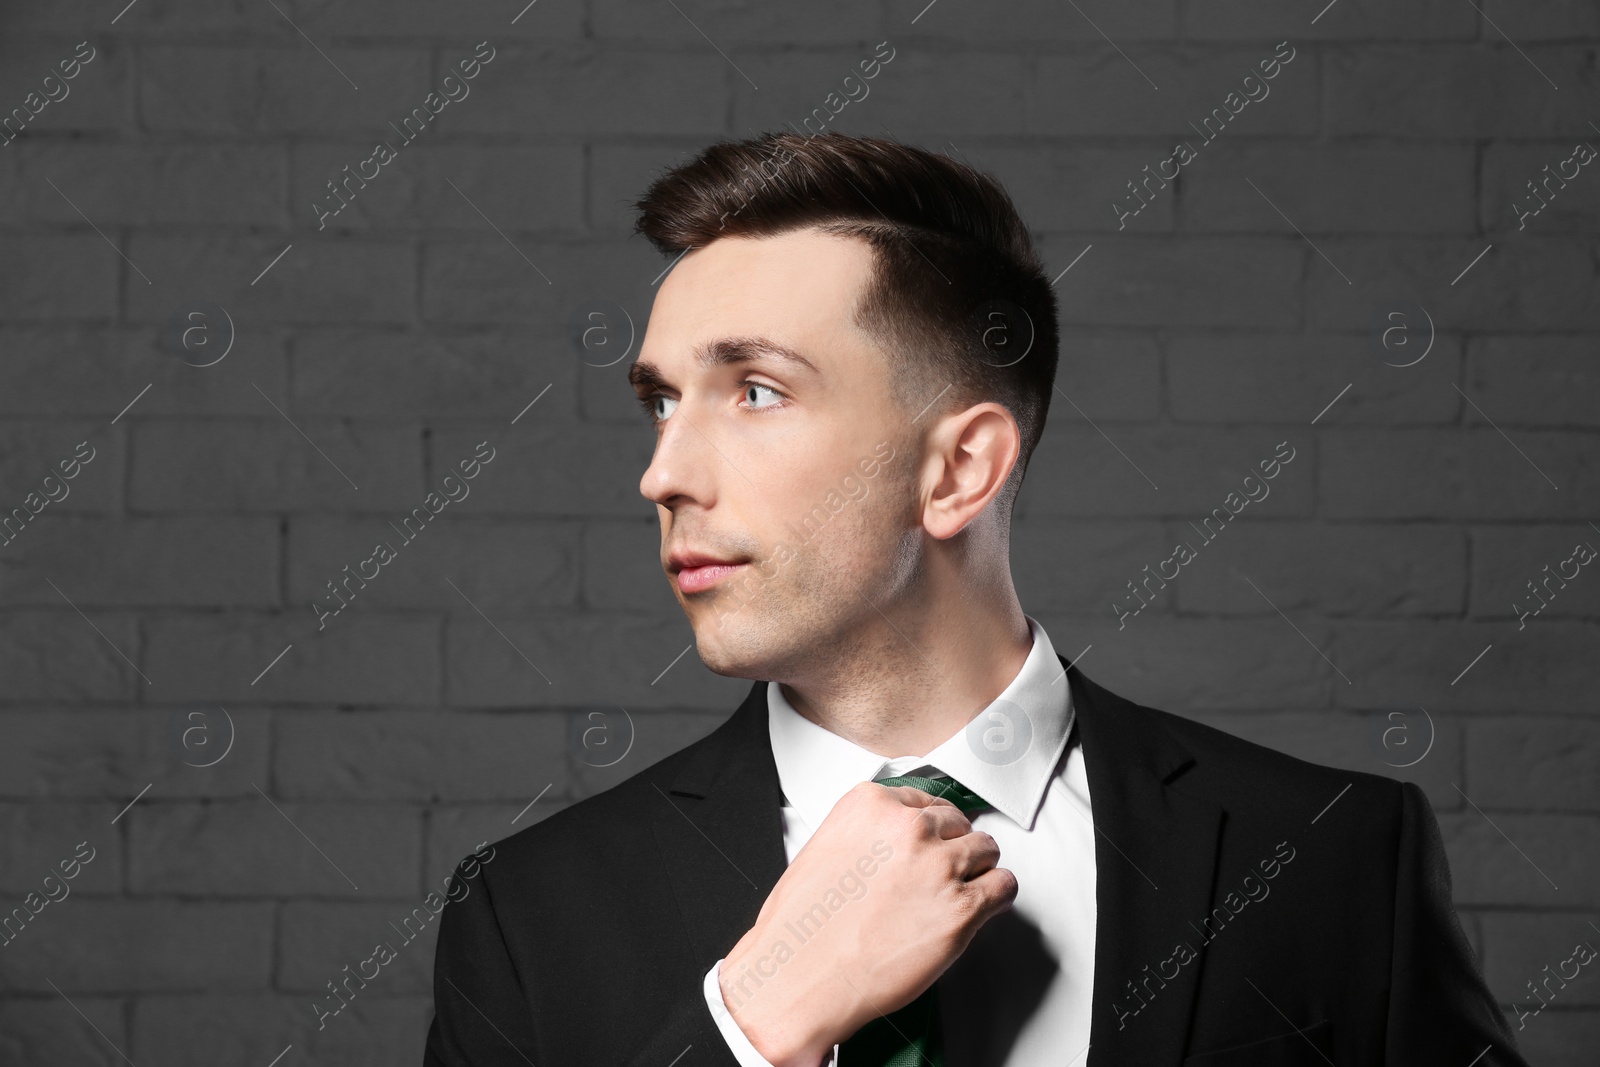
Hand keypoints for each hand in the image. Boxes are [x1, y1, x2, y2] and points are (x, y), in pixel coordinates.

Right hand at [718, 780, 1016, 1065]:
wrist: (800, 978)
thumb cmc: (802, 929)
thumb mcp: (824, 850)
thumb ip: (867, 836)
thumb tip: (895, 846)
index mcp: (870, 805)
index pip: (925, 802)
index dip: (930, 829)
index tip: (930, 843)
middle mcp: (908, 828)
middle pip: (958, 824)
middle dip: (952, 848)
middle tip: (940, 874)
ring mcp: (938, 866)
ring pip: (987, 850)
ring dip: (977, 871)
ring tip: (959, 891)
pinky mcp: (961, 908)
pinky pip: (1004, 887)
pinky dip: (997, 898)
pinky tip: (981, 908)